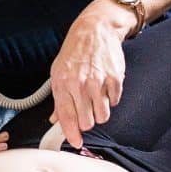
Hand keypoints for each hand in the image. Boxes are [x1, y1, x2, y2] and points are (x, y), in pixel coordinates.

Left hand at [49, 0, 126, 147]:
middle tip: (86, 111)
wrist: (95, 29)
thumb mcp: (58, 71)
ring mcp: (99, 83)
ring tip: (95, 98)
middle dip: (86, 121)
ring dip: (100, 112)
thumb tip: (55, 120)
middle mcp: (80, 85)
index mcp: (63, 84)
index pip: (67, 118)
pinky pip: (114, 103)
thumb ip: (58, 98)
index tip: (76, 142)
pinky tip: (104, 86)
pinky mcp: (115, 80)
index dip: (72, 134)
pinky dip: (110, 99)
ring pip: (102, 116)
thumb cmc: (75, 51)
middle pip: (87, 122)